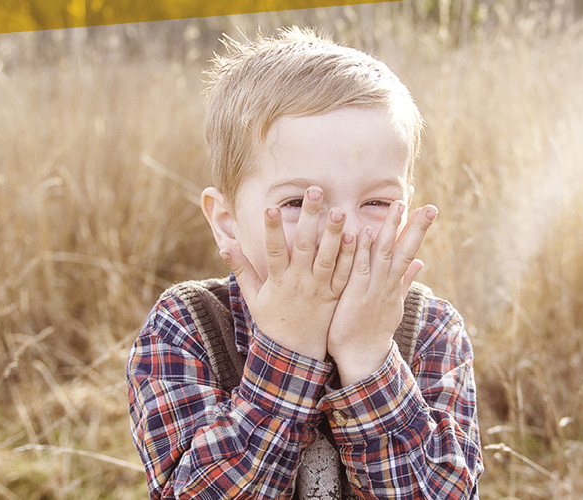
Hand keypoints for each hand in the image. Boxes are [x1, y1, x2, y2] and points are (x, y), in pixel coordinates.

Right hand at [221, 187, 355, 360]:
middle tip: (315, 191)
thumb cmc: (272, 322)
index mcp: (278, 281)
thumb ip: (241, 270)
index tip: (270, 207)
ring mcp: (319, 289)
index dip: (271, 229)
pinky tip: (358, 235)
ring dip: (334, 233)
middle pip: (304, 245)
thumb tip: (224, 246)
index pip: (273, 250)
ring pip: (329, 258)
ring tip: (339, 210)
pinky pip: (345, 274)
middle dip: (309, 217)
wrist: (295, 354)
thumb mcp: (253, 297)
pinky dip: (352, 256)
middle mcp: (299, 282)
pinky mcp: (336, 295)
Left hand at [327, 201, 437, 384]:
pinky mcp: (356, 294)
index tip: (426, 207)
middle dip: (417, 226)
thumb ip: (405, 280)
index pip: (409, 250)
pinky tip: (366, 231)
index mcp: (395, 283)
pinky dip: (364, 250)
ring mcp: (374, 288)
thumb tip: (421, 261)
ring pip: (385, 253)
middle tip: (430, 205)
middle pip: (405, 249)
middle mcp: (388, 283)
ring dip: (391, 228)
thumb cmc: (373, 329)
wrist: (362, 356)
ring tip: (398, 206)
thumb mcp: (394, 303)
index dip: (417, 228)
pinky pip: (360, 267)